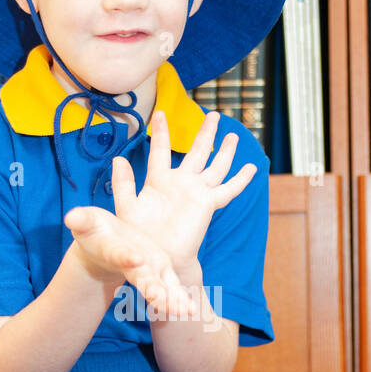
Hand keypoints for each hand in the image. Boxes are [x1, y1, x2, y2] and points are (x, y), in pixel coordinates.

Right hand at [64, 204, 196, 320]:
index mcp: (115, 251)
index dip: (125, 257)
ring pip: (159, 288)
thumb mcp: (86, 222)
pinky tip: (192, 310)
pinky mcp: (160, 272)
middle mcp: (132, 266)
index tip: (134, 259)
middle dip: (152, 290)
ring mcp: (147, 272)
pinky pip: (172, 288)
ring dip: (171, 301)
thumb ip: (81, 220)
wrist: (104, 248)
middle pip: (142, 279)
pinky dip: (181, 299)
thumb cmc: (93, 232)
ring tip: (184, 312)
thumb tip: (70, 217)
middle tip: (162, 302)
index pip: (119, 254)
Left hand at [109, 109, 257, 270]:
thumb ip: (123, 183)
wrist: (154, 257)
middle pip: (197, 152)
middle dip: (206, 134)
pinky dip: (240, 180)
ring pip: (215, 166)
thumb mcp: (126, 206)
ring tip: (233, 135)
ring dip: (224, 150)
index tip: (160, 113)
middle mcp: (180, 184)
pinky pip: (228, 189)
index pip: (161, 151)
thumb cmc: (138, 237)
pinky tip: (251, 168)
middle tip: (214, 115)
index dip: (162, 133)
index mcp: (158, 181)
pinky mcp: (207, 204)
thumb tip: (119, 158)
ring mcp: (196, 193)